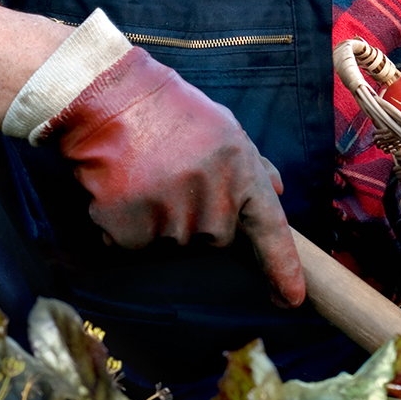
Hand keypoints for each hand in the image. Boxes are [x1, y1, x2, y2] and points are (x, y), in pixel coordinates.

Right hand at [44, 48, 305, 304]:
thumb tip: (275, 192)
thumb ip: (251, 165)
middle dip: (199, 218)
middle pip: (215, 240)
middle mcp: (212, 198)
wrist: (109, 100)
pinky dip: (126, 227)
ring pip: (173, 243)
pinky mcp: (129, 230)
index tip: (291, 299)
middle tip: (176, 177)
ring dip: (161, 221)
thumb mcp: (225, 129)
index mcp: (241, 170)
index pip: (270, 228)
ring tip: (148, 177)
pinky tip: (123, 189)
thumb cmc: (171, 113)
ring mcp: (170, 217)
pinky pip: (133, 246)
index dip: (282, 267)